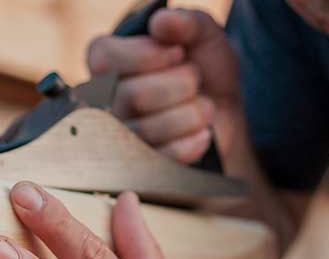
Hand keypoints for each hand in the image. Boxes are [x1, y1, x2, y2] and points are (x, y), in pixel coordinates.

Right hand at [87, 9, 243, 163]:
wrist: (223, 110)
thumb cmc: (204, 67)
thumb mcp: (203, 35)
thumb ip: (185, 23)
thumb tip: (162, 23)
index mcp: (107, 62)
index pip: (104, 58)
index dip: (146, 56)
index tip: (179, 53)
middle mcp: (105, 100)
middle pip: (132, 96)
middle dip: (179, 85)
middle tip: (195, 79)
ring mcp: (120, 136)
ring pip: (146, 130)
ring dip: (190, 114)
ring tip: (205, 106)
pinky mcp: (141, 166)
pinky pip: (159, 158)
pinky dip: (190, 143)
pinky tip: (204, 132)